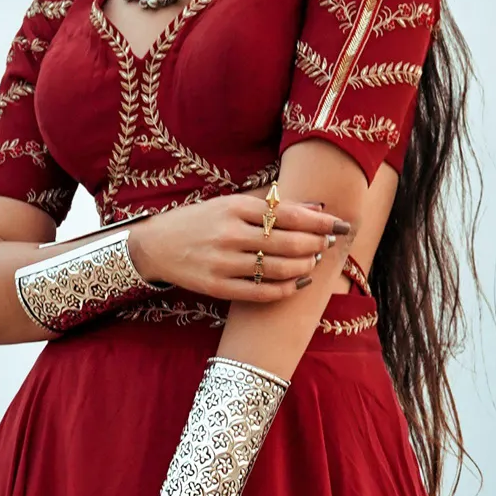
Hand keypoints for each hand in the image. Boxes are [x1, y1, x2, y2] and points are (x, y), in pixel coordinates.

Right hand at [127, 192, 350, 302]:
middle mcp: (230, 234)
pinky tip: (297, 283)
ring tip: (313, 262)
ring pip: (278, 268)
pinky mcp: (217, 287)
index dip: (319, 221)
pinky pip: (261, 292)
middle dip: (315, 244)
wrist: (157, 245)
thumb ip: (271, 205)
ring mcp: (223, 262)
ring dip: (304, 266)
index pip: (288, 214)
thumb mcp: (231, 203)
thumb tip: (315, 209)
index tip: (339, 225)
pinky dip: (285, 289)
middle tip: (327, 244)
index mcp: (235, 207)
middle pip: (288, 242)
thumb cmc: (200, 220)